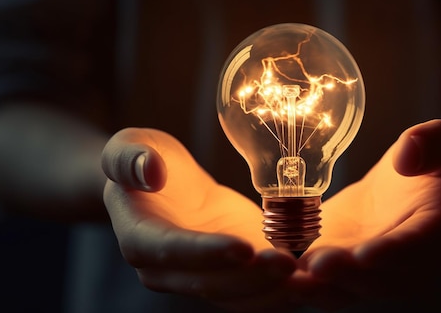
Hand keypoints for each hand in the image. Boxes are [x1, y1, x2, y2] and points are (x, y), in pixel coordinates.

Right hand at [101, 128, 297, 311]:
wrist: (162, 181)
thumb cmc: (143, 159)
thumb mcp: (128, 145)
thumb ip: (129, 157)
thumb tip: (150, 172)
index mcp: (139, 239)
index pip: (170, 251)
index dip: (206, 253)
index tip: (242, 246)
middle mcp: (167, 270)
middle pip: (210, 283)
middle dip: (250, 277)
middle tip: (288, 262)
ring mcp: (200, 275)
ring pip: (237, 295)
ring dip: (271, 290)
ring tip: (306, 275)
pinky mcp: (229, 272)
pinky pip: (255, 290)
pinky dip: (281, 288)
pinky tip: (311, 276)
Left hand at [295, 119, 440, 309]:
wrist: (423, 184)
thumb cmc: (438, 161)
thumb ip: (433, 144)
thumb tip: (407, 156)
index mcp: (436, 232)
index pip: (415, 247)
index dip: (391, 253)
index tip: (364, 253)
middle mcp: (405, 264)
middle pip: (375, 279)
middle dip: (344, 276)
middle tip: (314, 265)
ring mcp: (372, 269)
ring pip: (345, 288)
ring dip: (317, 286)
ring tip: (287, 276)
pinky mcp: (344, 262)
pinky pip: (323, 278)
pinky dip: (299, 278)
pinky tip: (270, 269)